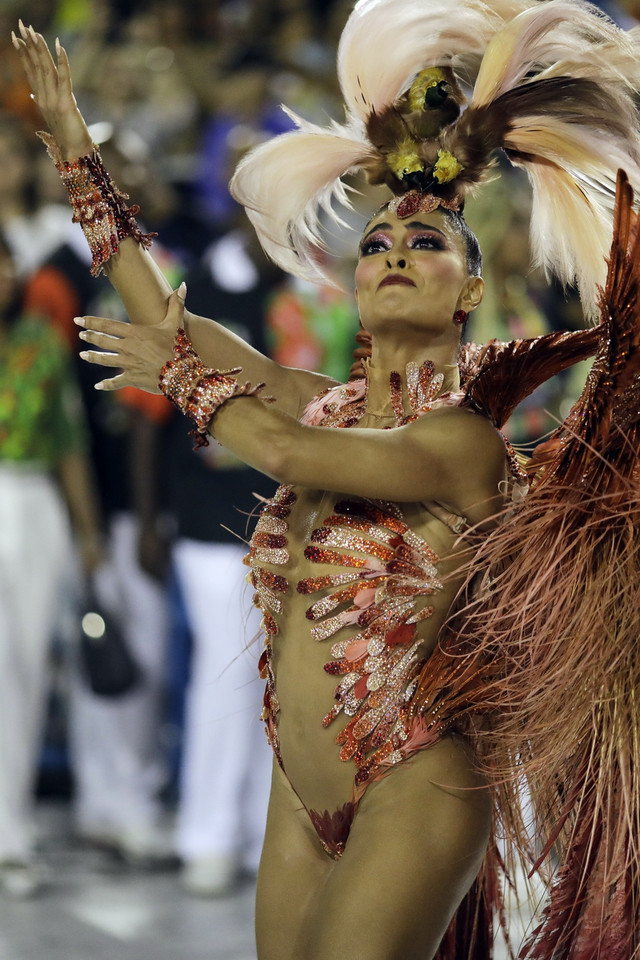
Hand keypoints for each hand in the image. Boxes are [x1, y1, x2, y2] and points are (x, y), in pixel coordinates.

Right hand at [12, 21, 92, 158]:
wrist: (75, 152)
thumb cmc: (67, 135)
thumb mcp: (52, 116)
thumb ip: (42, 102)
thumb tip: (32, 95)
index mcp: (40, 99)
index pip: (29, 71)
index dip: (23, 54)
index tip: (17, 37)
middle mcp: (44, 98)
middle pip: (35, 66)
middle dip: (28, 45)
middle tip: (22, 25)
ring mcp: (53, 100)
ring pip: (45, 69)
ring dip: (40, 49)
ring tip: (34, 32)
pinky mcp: (66, 103)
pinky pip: (64, 78)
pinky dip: (62, 62)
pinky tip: (59, 46)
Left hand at [77, 284, 186, 391]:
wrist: (181, 373)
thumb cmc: (179, 347)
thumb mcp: (177, 324)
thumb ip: (176, 305)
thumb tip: (183, 286)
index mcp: (134, 333)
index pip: (107, 325)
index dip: (91, 322)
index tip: (78, 320)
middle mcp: (127, 347)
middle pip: (103, 341)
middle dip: (90, 337)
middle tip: (81, 335)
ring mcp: (128, 364)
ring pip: (105, 359)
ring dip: (93, 357)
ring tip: (83, 355)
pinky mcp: (132, 378)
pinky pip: (116, 382)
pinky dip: (106, 384)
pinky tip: (98, 386)